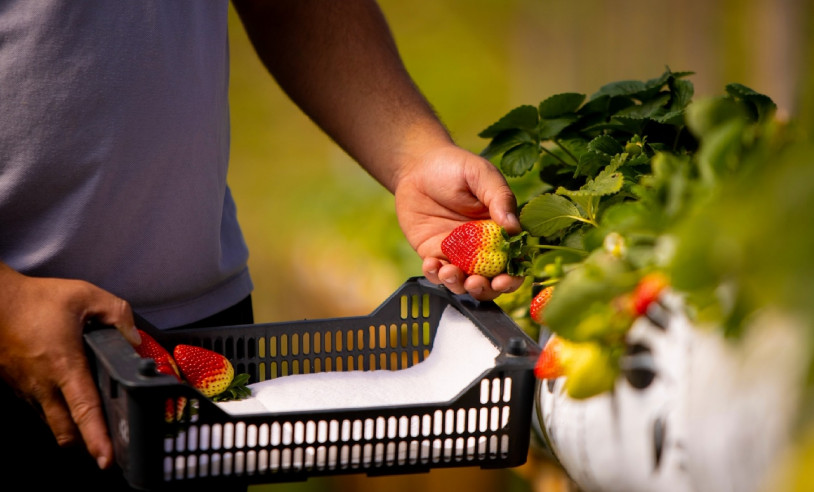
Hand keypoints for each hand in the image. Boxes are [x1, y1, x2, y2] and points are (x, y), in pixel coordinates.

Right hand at [0, 264, 139, 469]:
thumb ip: (118, 314)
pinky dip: (56, 412)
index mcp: (63, 365)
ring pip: (51, 422)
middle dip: (86, 444)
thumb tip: (134, 338)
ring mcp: (25, 388)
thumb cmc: (36, 298)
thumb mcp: (86, 295)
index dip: (97, 438)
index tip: (106, 459)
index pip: (84, 410)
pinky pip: (39, 408)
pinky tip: (69, 400)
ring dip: (71, 429)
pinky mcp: (16, 386)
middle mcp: (42, 384)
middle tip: (109, 449)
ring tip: (93, 428)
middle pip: (65, 430)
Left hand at [393, 143, 524, 300]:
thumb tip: (514, 228)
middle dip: (485, 289)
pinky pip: (436, 273)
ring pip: (463, 283)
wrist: (417, 166)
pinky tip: (431, 263)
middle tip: (476, 282)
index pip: (514, 261)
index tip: (504, 279)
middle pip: (490, 281)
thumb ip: (499, 199)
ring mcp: (457, 253)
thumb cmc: (455, 167)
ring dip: (458, 285)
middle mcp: (481, 247)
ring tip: (449, 272)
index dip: (513, 276)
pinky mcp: (433, 253)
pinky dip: (434, 275)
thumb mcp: (482, 175)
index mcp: (500, 231)